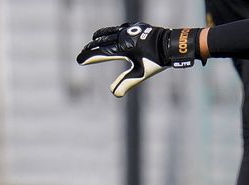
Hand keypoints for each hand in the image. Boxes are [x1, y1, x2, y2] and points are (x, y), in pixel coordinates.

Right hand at [77, 23, 200, 96]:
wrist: (170, 45)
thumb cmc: (156, 60)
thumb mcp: (141, 74)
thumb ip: (126, 83)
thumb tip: (114, 94)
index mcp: (122, 47)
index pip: (101, 53)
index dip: (89, 57)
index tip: (79, 60)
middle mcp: (123, 36)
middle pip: (103, 41)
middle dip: (92, 47)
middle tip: (83, 51)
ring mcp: (130, 30)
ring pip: (111, 32)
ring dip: (101, 36)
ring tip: (94, 38)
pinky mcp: (137, 27)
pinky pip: (121, 28)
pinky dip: (113, 31)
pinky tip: (114, 32)